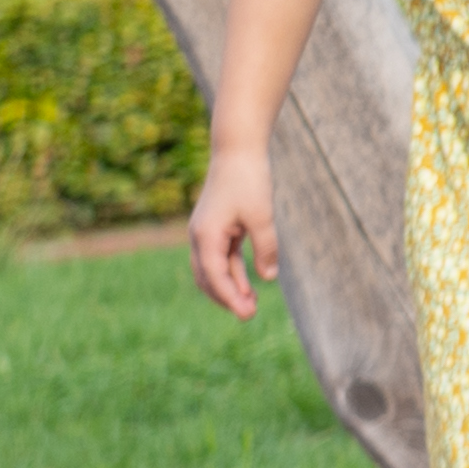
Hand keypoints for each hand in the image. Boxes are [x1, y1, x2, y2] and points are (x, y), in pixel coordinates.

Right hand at [185, 146, 280, 317]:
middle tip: (249, 316)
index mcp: (205, 235)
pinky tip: (250, 285)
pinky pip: (223, 257)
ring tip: (251, 306)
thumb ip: (266, 248)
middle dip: (227, 297)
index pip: (214, 275)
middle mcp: (200, 236)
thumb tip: (268, 278)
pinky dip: (234, 272)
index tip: (246, 314)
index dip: (230, 297)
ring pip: (214, 269)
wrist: (238, 151)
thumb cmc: (249, 180)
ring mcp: (207, 233)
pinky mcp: (218, 228)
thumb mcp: (262, 216)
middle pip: (208, 277)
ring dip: (231, 287)